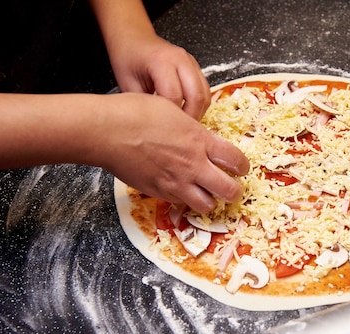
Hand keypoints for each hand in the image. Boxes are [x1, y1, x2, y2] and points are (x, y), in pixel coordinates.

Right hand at [98, 93, 248, 212]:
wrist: (106, 131)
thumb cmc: (136, 113)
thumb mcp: (174, 112)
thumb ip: (192, 129)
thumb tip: (200, 136)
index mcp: (200, 141)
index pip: (236, 161)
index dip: (243, 166)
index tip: (241, 167)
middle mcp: (193, 165)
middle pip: (230, 191)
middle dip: (235, 192)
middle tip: (232, 188)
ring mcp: (176, 182)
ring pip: (207, 206)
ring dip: (210, 200)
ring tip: (206, 193)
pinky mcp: (158, 193)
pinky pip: (180, 203)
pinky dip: (184, 199)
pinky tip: (180, 190)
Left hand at [109, 32, 210, 119]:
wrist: (133, 38)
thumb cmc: (127, 59)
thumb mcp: (127, 84)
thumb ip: (144, 105)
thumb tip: (157, 128)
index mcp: (161, 61)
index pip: (174, 96)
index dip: (171, 117)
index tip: (164, 129)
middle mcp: (180, 60)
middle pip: (196, 96)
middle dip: (190, 119)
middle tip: (179, 133)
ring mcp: (191, 62)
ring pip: (205, 95)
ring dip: (198, 113)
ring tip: (184, 125)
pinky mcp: (196, 67)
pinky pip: (205, 91)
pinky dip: (199, 105)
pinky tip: (187, 113)